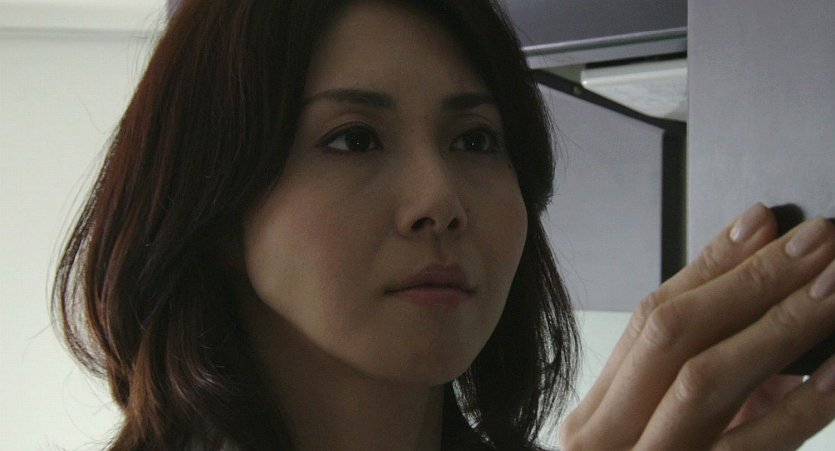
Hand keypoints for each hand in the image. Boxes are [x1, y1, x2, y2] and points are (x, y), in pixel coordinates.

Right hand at [560, 203, 834, 449]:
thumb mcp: (654, 438)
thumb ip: (694, 389)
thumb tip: (771, 322)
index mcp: (596, 415)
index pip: (648, 319)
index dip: (710, 266)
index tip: (761, 223)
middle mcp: (608, 435)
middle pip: (672, 335)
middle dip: (749, 279)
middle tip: (815, 240)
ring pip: (705, 377)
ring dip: (778, 323)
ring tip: (832, 283)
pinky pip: (753, 446)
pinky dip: (802, 406)